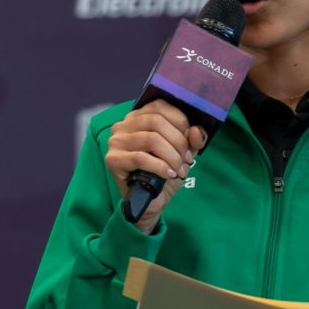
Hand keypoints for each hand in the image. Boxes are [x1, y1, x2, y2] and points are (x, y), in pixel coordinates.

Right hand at [105, 99, 206, 232]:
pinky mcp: (113, 160)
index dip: (181, 122)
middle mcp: (124, 125)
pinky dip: (160, 167)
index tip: (190, 143)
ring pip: (151, 139)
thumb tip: (196, 130)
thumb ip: (193, 140)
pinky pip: (140, 158)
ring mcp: (116, 142)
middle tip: (186, 160)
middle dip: (178, 142)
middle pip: (156, 121)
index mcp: (139, 117)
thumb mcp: (183, 153)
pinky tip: (168, 174)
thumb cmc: (164, 173)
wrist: (151, 202)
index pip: (161, 106)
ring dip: (171, 156)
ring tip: (178, 170)